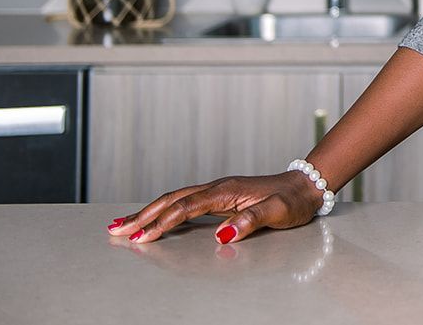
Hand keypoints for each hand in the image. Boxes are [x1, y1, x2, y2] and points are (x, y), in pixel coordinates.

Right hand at [105, 172, 326, 244]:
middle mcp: (217, 188)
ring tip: (123, 224)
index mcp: (226, 191)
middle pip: (171, 200)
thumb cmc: (293, 201)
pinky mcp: (219, 196)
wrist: (306, 185)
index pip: (185, 208)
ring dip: (148, 211)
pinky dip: (164, 209)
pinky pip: (185, 202)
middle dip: (143, 215)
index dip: (161, 223)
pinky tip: (155, 217)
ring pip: (175, 199)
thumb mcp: (277, 213)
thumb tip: (221, 235)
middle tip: (116, 230)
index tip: (141, 237)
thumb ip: (250, 222)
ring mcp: (217, 191)